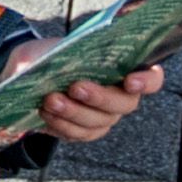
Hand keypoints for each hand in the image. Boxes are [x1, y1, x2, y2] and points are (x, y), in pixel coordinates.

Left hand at [29, 62, 166, 144]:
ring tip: (51, 101)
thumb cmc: (53, 56)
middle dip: (99, 97)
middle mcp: (121, 96)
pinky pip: (79, 134)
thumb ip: (72, 53)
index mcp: (124, 70)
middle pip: (124, 104)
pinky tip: (46, 113)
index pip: (151, 78)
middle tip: (75, 88)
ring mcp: (105, 116)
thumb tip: (66, 61)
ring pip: (99, 121)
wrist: (30, 72)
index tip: (130, 81)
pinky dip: (61, 124)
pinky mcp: (86, 131)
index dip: (146, 81)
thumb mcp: (61, 47)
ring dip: (73, 112)